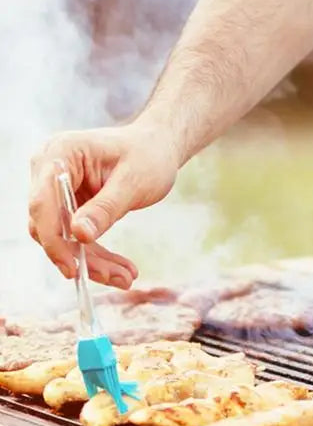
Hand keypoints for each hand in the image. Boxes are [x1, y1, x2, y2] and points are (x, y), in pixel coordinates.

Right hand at [27, 124, 180, 286]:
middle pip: (50, 225)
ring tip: (126, 277)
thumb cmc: (148, 154)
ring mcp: (55, 190)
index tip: (73, 267)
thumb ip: (106, 207)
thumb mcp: (134, 180)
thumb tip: (79, 236)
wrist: (157, 147)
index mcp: (60, 153)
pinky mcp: (67, 206)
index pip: (43, 202)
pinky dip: (95, 255)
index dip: (53, 238)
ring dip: (91, 261)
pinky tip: (120, 270)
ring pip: (62, 237)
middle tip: (117, 278)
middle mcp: (49, 170)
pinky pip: (73, 237)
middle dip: (80, 256)